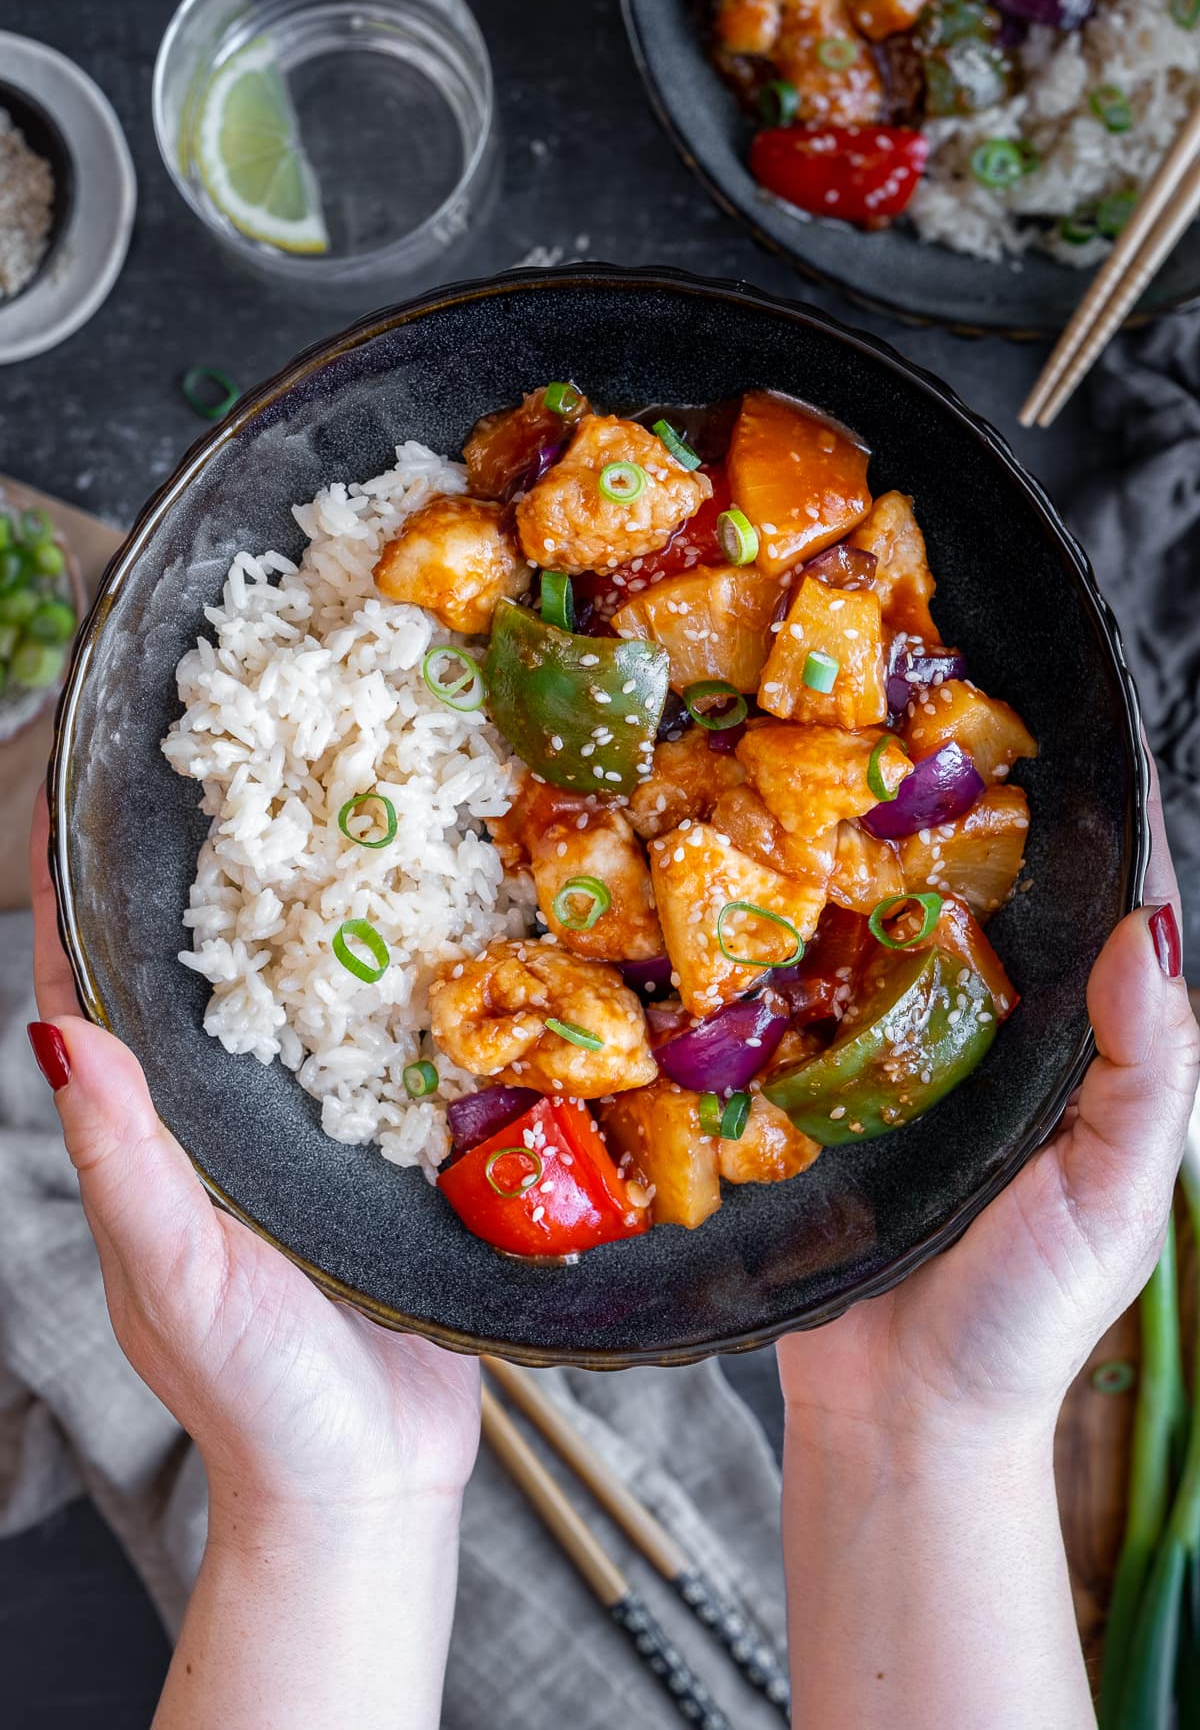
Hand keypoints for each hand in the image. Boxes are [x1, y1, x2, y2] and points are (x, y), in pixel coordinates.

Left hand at [27, 792, 479, 1534]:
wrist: (372, 1487)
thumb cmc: (258, 1398)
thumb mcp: (177, 1274)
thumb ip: (124, 1159)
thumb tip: (53, 1026)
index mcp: (157, 1149)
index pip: (99, 1008)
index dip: (86, 916)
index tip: (100, 814)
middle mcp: (228, 1132)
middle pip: (212, 991)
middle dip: (225, 896)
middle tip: (260, 790)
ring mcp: (313, 1145)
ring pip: (311, 1013)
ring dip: (326, 935)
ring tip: (361, 837)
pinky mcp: (393, 1162)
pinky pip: (397, 1063)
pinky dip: (415, 1002)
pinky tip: (455, 944)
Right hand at [779, 762, 1199, 1450]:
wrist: (898, 1411)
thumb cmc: (1024, 1313)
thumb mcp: (1112, 1199)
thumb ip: (1146, 1074)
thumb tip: (1146, 934)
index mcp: (1068, 1053)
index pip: (1095, 923)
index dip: (1095, 837)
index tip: (1071, 741)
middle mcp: (979, 1037)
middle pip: (978, 908)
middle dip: (960, 822)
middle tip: (925, 720)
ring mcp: (886, 1057)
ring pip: (880, 938)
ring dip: (861, 869)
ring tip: (833, 770)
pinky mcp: (805, 1087)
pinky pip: (794, 1003)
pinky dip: (778, 947)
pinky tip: (754, 882)